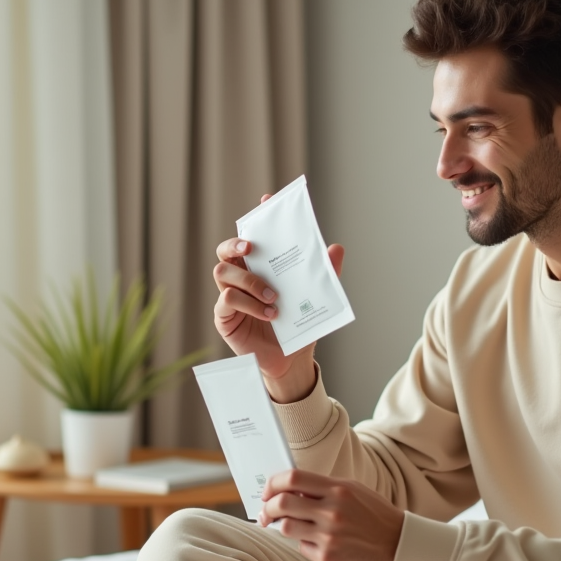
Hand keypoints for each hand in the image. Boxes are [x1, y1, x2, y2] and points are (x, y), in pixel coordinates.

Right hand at [213, 194, 345, 402]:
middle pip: (225, 249)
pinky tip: (270, 313)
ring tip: (274, 296)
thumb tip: (336, 248)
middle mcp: (241, 277)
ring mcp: (229, 295)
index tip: (266, 200)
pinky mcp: (224, 316)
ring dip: (250, 280)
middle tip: (251, 246)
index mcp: (259, 267)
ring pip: (223, 271)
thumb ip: (324, 273)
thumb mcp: (315, 297)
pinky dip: (249, 303)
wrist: (291, 360)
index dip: (257, 217)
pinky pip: (227, 299)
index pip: (253, 236)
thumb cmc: (298, 324)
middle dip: (235, 242)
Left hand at [259, 469, 403, 560]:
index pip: (293, 478)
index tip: (268, 491)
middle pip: (282, 503)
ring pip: (286, 527)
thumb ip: (323, 489)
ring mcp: (329, 536)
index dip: (273, 483)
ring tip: (286, 525)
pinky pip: (302, 547)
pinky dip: (304, 543)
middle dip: (268, 506)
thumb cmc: (373, 514)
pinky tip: (316, 542)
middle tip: (267, 511)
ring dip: (281, 526)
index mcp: (338, 489)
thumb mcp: (352, 490)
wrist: (397, 543)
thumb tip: (289, 490)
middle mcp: (332, 511)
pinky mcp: (327, 558)